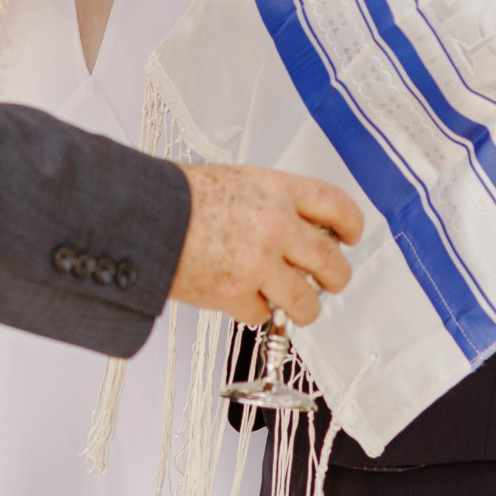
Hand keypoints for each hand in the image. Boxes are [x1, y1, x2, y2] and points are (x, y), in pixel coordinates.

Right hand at [167, 164, 362, 327]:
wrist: (144, 217)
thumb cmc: (180, 196)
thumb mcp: (237, 181)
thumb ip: (272, 202)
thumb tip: (299, 226)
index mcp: (277, 190)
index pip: (337, 207)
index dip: (351, 225)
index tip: (350, 237)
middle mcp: (276, 226)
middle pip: (331, 262)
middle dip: (336, 278)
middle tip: (330, 282)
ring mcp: (259, 263)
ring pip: (307, 301)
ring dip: (303, 307)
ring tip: (292, 303)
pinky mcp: (237, 294)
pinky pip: (263, 314)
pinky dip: (253, 310)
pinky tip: (239, 296)